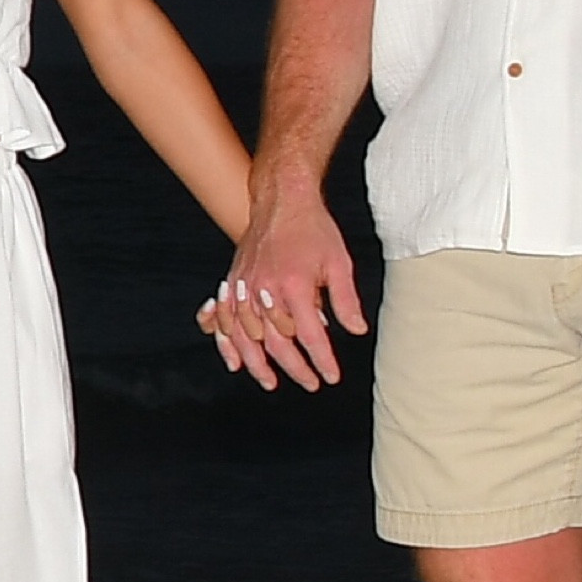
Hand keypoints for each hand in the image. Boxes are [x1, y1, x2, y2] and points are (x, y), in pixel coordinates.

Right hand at [196, 185, 367, 392]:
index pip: (310, 336)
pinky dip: (227, 343)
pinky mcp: (233, 283)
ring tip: (271, 382)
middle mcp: (266, 290)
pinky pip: (225, 321)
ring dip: (259, 365)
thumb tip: (356, 330)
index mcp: (295, 286)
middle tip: (311, 382)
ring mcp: (245, 287)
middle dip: (296, 368)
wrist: (282, 199)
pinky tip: (235, 361)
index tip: (331, 376)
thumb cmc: (313, 228)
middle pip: (278, 343)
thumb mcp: (339, 262)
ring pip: (247, 338)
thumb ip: (346, 300)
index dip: (321, 360)